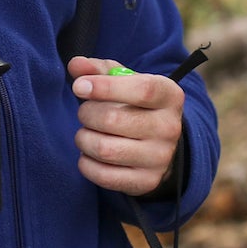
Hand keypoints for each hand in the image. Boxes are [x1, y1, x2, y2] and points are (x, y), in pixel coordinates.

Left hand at [68, 56, 184, 196]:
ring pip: (105, 149)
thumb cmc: (135, 104)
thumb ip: (98, 69)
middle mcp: (170, 127)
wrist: (158, 143)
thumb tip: (76, 65)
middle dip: (87, 114)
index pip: (141, 90)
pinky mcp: (147, 182)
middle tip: (84, 112)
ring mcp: (160, 158)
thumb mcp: (123, 80)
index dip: (105, 87)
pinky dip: (86, 164)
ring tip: (85, 132)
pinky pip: (104, 176)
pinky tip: (88, 154)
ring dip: (84, 139)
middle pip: (114, 120)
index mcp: (169, 95)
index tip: (79, 87)